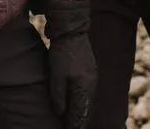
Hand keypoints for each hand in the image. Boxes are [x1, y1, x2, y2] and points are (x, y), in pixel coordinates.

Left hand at [44, 0, 97, 128]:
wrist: (72, 30)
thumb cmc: (62, 53)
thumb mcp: (56, 76)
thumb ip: (59, 97)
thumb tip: (60, 113)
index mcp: (84, 88)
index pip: (81, 116)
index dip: (74, 126)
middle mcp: (92, 85)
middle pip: (87, 110)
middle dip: (79, 121)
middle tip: (70, 128)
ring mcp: (93, 76)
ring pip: (88, 101)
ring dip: (81, 111)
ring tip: (72, 120)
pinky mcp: (90, 70)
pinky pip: (88, 92)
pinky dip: (82, 101)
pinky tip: (76, 102)